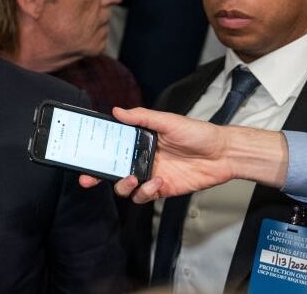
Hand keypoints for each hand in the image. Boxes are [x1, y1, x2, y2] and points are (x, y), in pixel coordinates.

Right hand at [79, 107, 233, 203]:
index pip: (112, 146)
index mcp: (139, 140)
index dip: (96, 151)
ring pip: (124, 186)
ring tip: (133, 178)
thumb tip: (118, 111)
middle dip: (96, 176)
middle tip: (88, 178)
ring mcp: (150, 175)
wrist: (223, 154)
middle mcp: (141, 158)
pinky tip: (156, 183)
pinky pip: (144, 196)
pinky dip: (146, 192)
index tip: (83, 154)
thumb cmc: (198, 133)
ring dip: (123, 184)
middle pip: (111, 169)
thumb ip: (142, 117)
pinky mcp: (161, 189)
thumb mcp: (168, 120)